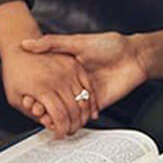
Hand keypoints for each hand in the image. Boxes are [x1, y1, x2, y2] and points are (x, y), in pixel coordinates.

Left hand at [1, 48, 95, 137]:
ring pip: (83, 99)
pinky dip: (91, 99)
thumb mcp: (14, 97)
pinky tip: (89, 109)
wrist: (17, 47)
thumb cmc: (14, 72)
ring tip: (78, 123)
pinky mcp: (75, 65)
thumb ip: (31, 114)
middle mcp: (57, 79)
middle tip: (69, 131)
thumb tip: (47, 124)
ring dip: (83, 115)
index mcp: (42, 89)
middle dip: (73, 125)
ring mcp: (68, 71)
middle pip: (73, 110)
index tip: (60, 135)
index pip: (58, 117)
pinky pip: (88, 86)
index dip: (61, 130)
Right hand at [21, 32, 148, 112]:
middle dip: (44, 107)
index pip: (48, 84)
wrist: (135, 56)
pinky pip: (84, 115)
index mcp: (68, 70)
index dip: (37, 92)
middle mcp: (76, 83)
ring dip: (58, 116)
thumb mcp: (76, 42)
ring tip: (47, 119)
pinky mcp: (98, 104)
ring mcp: (86, 94)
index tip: (28, 97)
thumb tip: (28, 43)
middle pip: (56, 99)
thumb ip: (52, 43)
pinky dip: (76, 120)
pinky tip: (67, 121)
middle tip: (35, 110)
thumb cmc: (109, 45)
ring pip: (68, 110)